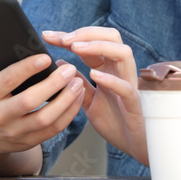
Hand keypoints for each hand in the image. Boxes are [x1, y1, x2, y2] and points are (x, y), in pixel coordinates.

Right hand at [0, 36, 85, 159]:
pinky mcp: (29, 141)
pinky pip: (53, 129)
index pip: (8, 80)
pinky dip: (68, 113)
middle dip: (52, 84)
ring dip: (65, 100)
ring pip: (45, 118)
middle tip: (69, 68)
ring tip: (78, 82)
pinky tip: (77, 97)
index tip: (46, 57)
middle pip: (29, 101)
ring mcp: (15, 131)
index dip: (27, 68)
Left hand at [43, 27, 147, 164]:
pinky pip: (126, 87)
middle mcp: (120, 71)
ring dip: (99, 47)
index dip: (70, 36)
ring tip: (77, 49)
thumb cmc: (114, 121)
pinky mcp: (133, 103)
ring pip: (123, 53)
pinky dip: (110, 79)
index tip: (47, 36)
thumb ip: (78, 81)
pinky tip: (94, 75)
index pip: (91, 42)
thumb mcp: (89, 99)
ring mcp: (128, 84)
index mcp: (109, 68)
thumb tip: (60, 62)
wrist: (132, 145)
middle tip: (64, 39)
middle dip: (87, 33)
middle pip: (112, 37)